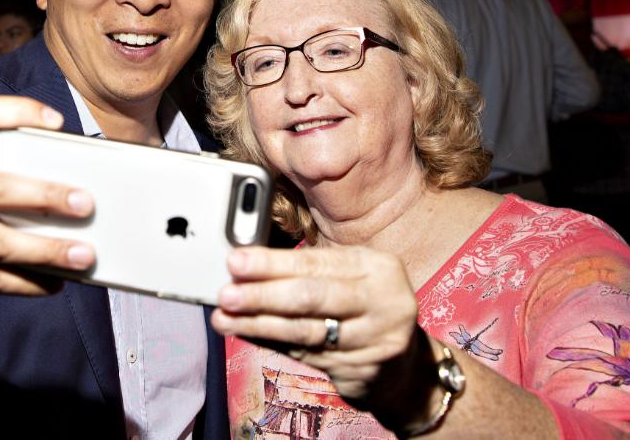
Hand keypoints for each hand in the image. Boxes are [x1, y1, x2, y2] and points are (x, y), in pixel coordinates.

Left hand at [211, 246, 422, 403]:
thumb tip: (248, 265)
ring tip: (224, 318)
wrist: (405, 364)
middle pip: (312, 297)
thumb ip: (309, 270)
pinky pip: (305, 354)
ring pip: (305, 331)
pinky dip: (271, 342)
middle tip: (227, 293)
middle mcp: (384, 301)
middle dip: (263, 295)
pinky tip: (246, 333)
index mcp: (378, 266)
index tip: (236, 260)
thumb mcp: (352, 277)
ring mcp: (375, 339)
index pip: (317, 263)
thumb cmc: (365, 306)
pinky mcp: (362, 370)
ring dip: (259, 324)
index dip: (272, 263)